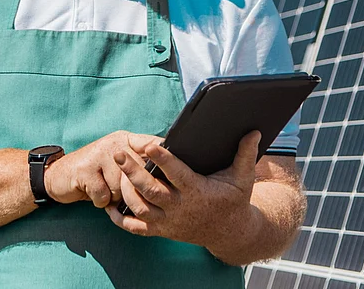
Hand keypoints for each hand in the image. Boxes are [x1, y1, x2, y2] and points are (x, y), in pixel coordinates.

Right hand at [44, 131, 161, 207]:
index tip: (172, 169)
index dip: (163, 155)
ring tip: (106, 190)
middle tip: (123, 191)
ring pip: (122, 187)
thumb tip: (168, 174)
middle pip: (139, 171)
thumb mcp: (118, 162)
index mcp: (126, 139)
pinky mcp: (85, 170)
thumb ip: (139, 162)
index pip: (151, 143)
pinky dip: (100, 201)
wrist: (60, 176)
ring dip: (115, 196)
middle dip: (133, 188)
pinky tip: (94, 194)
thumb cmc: (96, 172)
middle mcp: (114, 143)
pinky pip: (104, 195)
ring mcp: (99, 155)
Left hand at [104, 130, 261, 250]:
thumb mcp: (243, 178)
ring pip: (140, 207)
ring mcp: (169, 221)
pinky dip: (120, 218)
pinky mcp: (162, 231)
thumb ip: (246, 154)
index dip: (163, 159)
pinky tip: (109, 204)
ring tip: (114, 169)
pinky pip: (136, 228)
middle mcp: (180, 207)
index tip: (149, 145)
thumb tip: (254, 131)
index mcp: (198, 191)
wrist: (229, 233)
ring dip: (123, 190)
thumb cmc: (234, 200)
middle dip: (132, 171)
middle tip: (118, 152)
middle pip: (151, 190)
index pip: (177, 174)